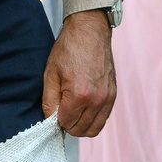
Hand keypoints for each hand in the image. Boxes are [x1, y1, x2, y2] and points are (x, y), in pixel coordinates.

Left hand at [42, 8, 116, 136]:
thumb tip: (50, 120)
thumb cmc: (68, 49)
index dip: (56, 120)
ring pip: (93, 129)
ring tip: (72, 111)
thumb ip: (49, 101)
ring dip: (81, 125)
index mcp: (79, 95)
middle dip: (68, 124)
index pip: (65, 124)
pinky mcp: (113, 95)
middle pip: (80, 130)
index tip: (54, 110)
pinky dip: (92, 119)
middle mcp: (96, 100)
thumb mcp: (50, 74)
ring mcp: (107, 98)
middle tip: (62, 111)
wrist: (90, 31)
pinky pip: (103, 119)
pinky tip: (83, 107)